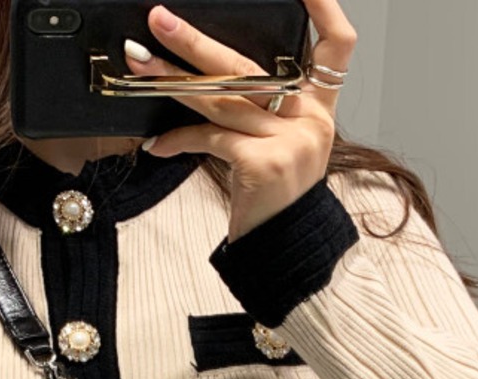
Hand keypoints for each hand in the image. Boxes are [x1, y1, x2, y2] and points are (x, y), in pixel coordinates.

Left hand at [128, 0, 356, 241]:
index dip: (324, 6)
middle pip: (251, 65)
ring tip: (140, 64)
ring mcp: (290, 140)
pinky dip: (179, 139)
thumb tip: (204, 76)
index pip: (337, 44)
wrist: (284, 254)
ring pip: (223, 97)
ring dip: (173, 79)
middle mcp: (312, 120)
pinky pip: (212, 137)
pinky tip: (157, 144)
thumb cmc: (274, 201)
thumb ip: (261, 112)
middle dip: (198, 40)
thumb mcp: (278, 149)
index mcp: (320, 109)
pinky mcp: (264, 162)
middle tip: (160, 19)